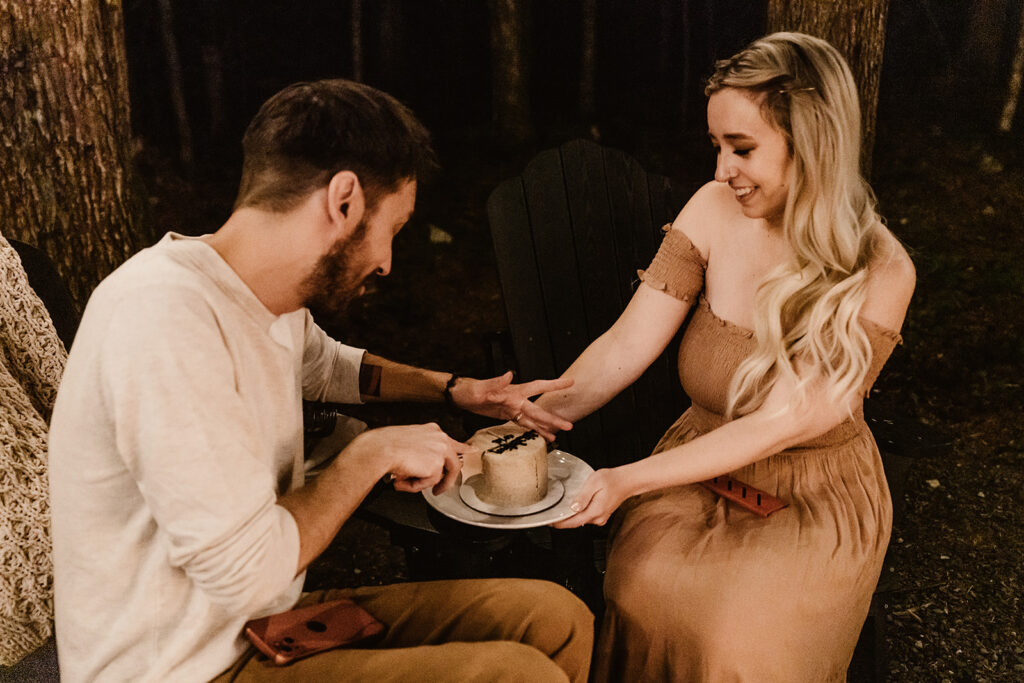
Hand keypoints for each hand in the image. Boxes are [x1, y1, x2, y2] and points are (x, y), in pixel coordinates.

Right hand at [349, 423, 467, 494]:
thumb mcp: (408, 442)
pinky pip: (428, 483)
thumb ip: (422, 450)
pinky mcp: (436, 466)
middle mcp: (440, 438)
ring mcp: (440, 451)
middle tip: (439, 490)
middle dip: (446, 480)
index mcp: (432, 430)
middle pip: (455, 463)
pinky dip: (415, 485)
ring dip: (422, 483)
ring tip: (405, 480)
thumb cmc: (385, 445)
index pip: (453, 442)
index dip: (464, 449)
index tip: (472, 451)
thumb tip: (425, 467)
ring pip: (439, 476)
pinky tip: (404, 479)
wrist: (379, 449)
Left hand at [451, 371, 573, 440]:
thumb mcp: (482, 387)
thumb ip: (497, 382)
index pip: (538, 386)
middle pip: (539, 410)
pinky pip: (524, 424)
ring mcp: (513, 408)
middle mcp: (517, 399)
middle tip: (569, 426)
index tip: (570, 382)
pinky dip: (534, 430)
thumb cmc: (470, 389)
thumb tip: (510, 374)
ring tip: (560, 434)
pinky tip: (544, 436)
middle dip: (553, 418)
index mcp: (514, 391)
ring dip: (546, 426)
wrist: (459, 396)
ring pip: (533, 419)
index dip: (554, 384)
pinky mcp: (507, 415)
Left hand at [550, 468, 629, 528]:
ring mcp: (601, 518)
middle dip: (563, 520)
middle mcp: (598, 518)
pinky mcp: (601, 515)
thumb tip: (573, 508)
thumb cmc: (612, 479)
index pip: (574, 522)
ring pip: (581, 520)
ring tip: (560, 509)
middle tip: (551, 514)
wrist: (627, 481)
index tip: (550, 522)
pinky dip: (579, 514)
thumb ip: (583, 496)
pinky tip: (574, 507)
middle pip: (576, 522)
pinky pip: (587, 517)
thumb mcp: (594, 483)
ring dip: (571, 516)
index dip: (560, 523)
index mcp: (595, 511)